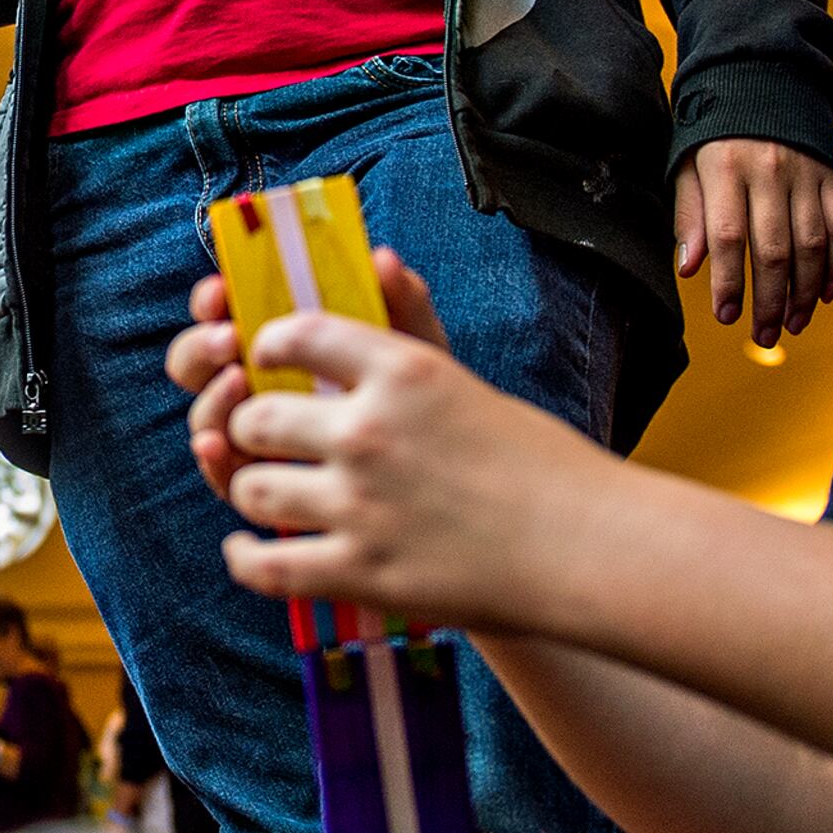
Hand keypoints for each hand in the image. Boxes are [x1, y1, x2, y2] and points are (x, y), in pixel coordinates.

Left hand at [184, 249, 607, 629]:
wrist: (589, 549)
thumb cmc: (543, 464)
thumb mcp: (469, 382)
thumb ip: (411, 325)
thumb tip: (380, 259)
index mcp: (402, 372)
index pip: (296, 336)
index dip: (265, 345)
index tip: (262, 357)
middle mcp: (369, 432)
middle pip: (255, 418)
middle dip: (246, 428)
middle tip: (256, 437)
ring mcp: (360, 505)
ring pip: (252, 489)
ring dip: (249, 489)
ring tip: (263, 492)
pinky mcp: (360, 573)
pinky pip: (265, 566)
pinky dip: (243, 558)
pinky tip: (245, 549)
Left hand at [675, 138, 832, 344]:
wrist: (761, 82)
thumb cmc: (714, 135)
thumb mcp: (688, 166)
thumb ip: (690, 216)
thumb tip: (690, 269)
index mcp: (726, 168)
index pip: (729, 237)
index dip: (729, 283)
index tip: (726, 316)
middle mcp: (769, 171)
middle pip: (774, 249)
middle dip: (770, 301)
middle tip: (764, 336)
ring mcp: (805, 173)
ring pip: (812, 244)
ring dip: (805, 291)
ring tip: (793, 323)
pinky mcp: (831, 176)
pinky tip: (824, 293)